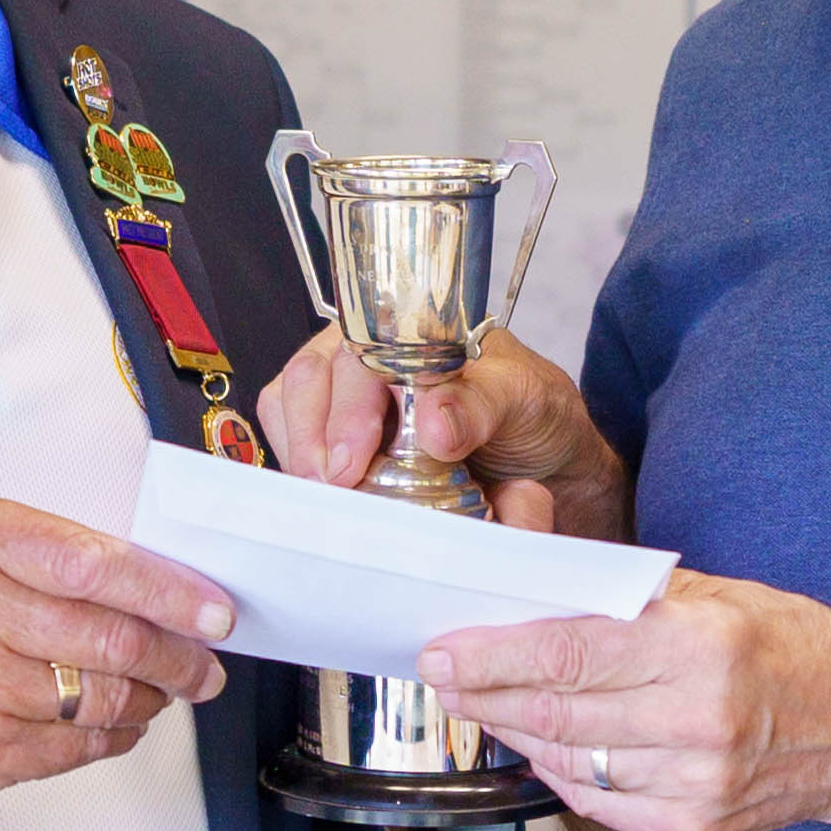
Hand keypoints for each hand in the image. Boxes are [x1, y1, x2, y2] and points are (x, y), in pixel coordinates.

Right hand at [0, 495, 234, 804]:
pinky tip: (119, 719)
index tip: (214, 612)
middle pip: (111, 640)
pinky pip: (79, 747)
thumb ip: (61, 555)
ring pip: (104, 699)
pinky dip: (115, 734)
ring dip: (151, 698)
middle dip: (178, 657)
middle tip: (203, 662)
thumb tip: (168, 590)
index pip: (96, 566)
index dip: (168, 593)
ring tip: (162, 688)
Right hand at [259, 325, 627, 538]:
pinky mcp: (336, 439)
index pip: (355, 348)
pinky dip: (299, 470)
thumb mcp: (525, 403)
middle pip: (310, 378)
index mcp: (410, 330)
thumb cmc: (531, 418)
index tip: (351, 460)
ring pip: (288, 408)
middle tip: (332, 487)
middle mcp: (368, 356)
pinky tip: (323, 501)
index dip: (347, 405)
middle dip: (311, 436)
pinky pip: (295, 444)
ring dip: (299, 455)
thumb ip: (482, 406)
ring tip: (324, 500)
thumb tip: (434, 423)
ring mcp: (345, 396)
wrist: (542, 465)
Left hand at [419, 576, 830, 830]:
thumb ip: (630, 599)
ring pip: (570, 760)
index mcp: (701, 644)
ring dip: (516, 733)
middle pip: (557, 711)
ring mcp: (696, 780)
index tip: (442, 652)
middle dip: (486, 694)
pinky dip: (560, 774)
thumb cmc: (794, 647)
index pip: (570, 651)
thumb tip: (533, 596)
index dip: (493, 656)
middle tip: (444, 678)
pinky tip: (544, 749)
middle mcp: (697, 716)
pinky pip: (599, 800)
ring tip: (488, 707)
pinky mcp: (697, 825)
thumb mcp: (720, 595)